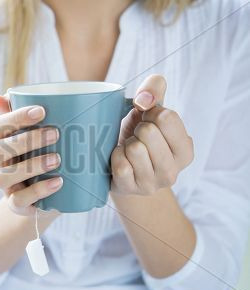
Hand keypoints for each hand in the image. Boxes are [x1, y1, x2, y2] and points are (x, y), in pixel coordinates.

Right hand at [0, 95, 62, 215]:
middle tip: (56, 133)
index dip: (16, 117)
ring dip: (31, 166)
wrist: (47, 195)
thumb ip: (28, 114)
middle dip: (27, 140)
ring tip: (57, 159)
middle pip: (0, 149)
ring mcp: (5, 185)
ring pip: (4, 176)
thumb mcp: (40, 135)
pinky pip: (19, 200)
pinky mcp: (16, 204)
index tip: (42, 110)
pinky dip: (38, 191)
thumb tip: (2, 95)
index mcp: (1, 141)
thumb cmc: (44, 155)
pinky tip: (58, 182)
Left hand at [111, 74, 193, 194]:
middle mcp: (173, 171)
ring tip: (128, 150)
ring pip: (134, 149)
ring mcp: (152, 184)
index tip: (147, 120)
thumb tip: (144, 100)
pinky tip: (119, 160)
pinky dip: (114, 157)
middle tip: (136, 138)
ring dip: (125, 144)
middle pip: (148, 132)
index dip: (150, 112)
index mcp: (185, 150)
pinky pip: (120, 164)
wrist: (120, 170)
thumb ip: (154, 90)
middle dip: (137, 129)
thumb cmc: (137, 136)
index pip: (167, 117)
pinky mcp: (130, 189)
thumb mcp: (149, 111)